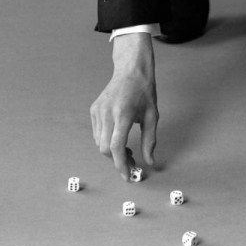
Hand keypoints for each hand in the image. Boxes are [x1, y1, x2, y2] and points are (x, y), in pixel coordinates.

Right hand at [90, 32, 157, 181]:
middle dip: (117, 160)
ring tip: (126, 148)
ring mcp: (98, 110)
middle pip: (105, 148)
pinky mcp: (93, 109)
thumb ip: (150, 140)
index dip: (121, 165)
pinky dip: (106, 140)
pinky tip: (118, 135)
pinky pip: (96, 133)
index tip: (128, 175)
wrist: (131, 69)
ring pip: (99, 143)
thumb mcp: (152, 115)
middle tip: (131, 160)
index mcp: (123, 113)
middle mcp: (107, 112)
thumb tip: (149, 162)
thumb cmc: (144, 91)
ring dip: (111, 151)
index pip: (116, 146)